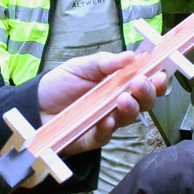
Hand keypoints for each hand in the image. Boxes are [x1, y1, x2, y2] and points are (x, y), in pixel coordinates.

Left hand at [37, 51, 166, 154]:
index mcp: (118, 83)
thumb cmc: (59, 84)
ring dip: (131, 108)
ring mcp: (107, 121)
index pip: (145, 81)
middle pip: (144, 101)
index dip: (157, 78)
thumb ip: (103, 62)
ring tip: (124, 98)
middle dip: (148, 93)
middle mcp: (117, 103)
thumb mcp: (79, 66)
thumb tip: (130, 56)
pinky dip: (108, 128)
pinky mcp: (93, 138)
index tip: (160, 72)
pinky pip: (106, 135)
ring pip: (128, 118)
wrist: (33, 106)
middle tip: (141, 84)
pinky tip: (106, 119)